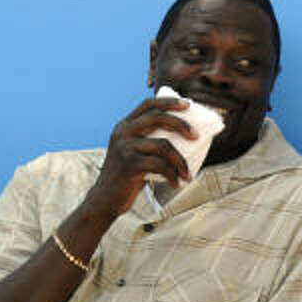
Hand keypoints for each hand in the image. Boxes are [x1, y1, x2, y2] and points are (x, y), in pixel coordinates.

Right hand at [85, 96, 194, 219]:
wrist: (105, 199)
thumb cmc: (126, 177)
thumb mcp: (134, 153)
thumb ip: (149, 142)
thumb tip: (184, 139)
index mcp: (124, 126)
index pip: (148, 104)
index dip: (169, 102)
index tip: (188, 105)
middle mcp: (122, 133)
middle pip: (157, 117)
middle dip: (181, 124)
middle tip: (196, 136)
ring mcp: (125, 147)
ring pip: (163, 145)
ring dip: (180, 160)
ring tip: (187, 173)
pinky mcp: (129, 164)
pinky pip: (160, 165)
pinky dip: (172, 175)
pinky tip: (176, 184)